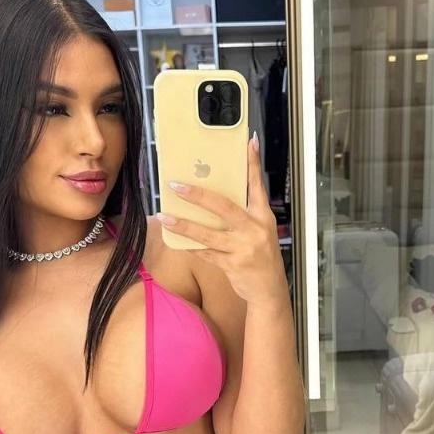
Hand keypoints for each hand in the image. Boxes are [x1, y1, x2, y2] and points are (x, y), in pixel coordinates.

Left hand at [156, 132, 287, 311]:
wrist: (269, 290)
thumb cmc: (261, 257)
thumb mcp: (260, 231)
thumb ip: (243, 215)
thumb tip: (214, 198)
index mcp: (262, 217)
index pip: (257, 185)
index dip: (253, 163)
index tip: (248, 142)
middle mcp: (254, 230)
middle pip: (224, 207)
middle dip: (198, 195)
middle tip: (177, 185)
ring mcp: (243, 248)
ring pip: (208, 234)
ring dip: (184, 225)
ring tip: (165, 216)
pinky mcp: (232, 265)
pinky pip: (206, 253)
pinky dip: (191, 246)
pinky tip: (176, 240)